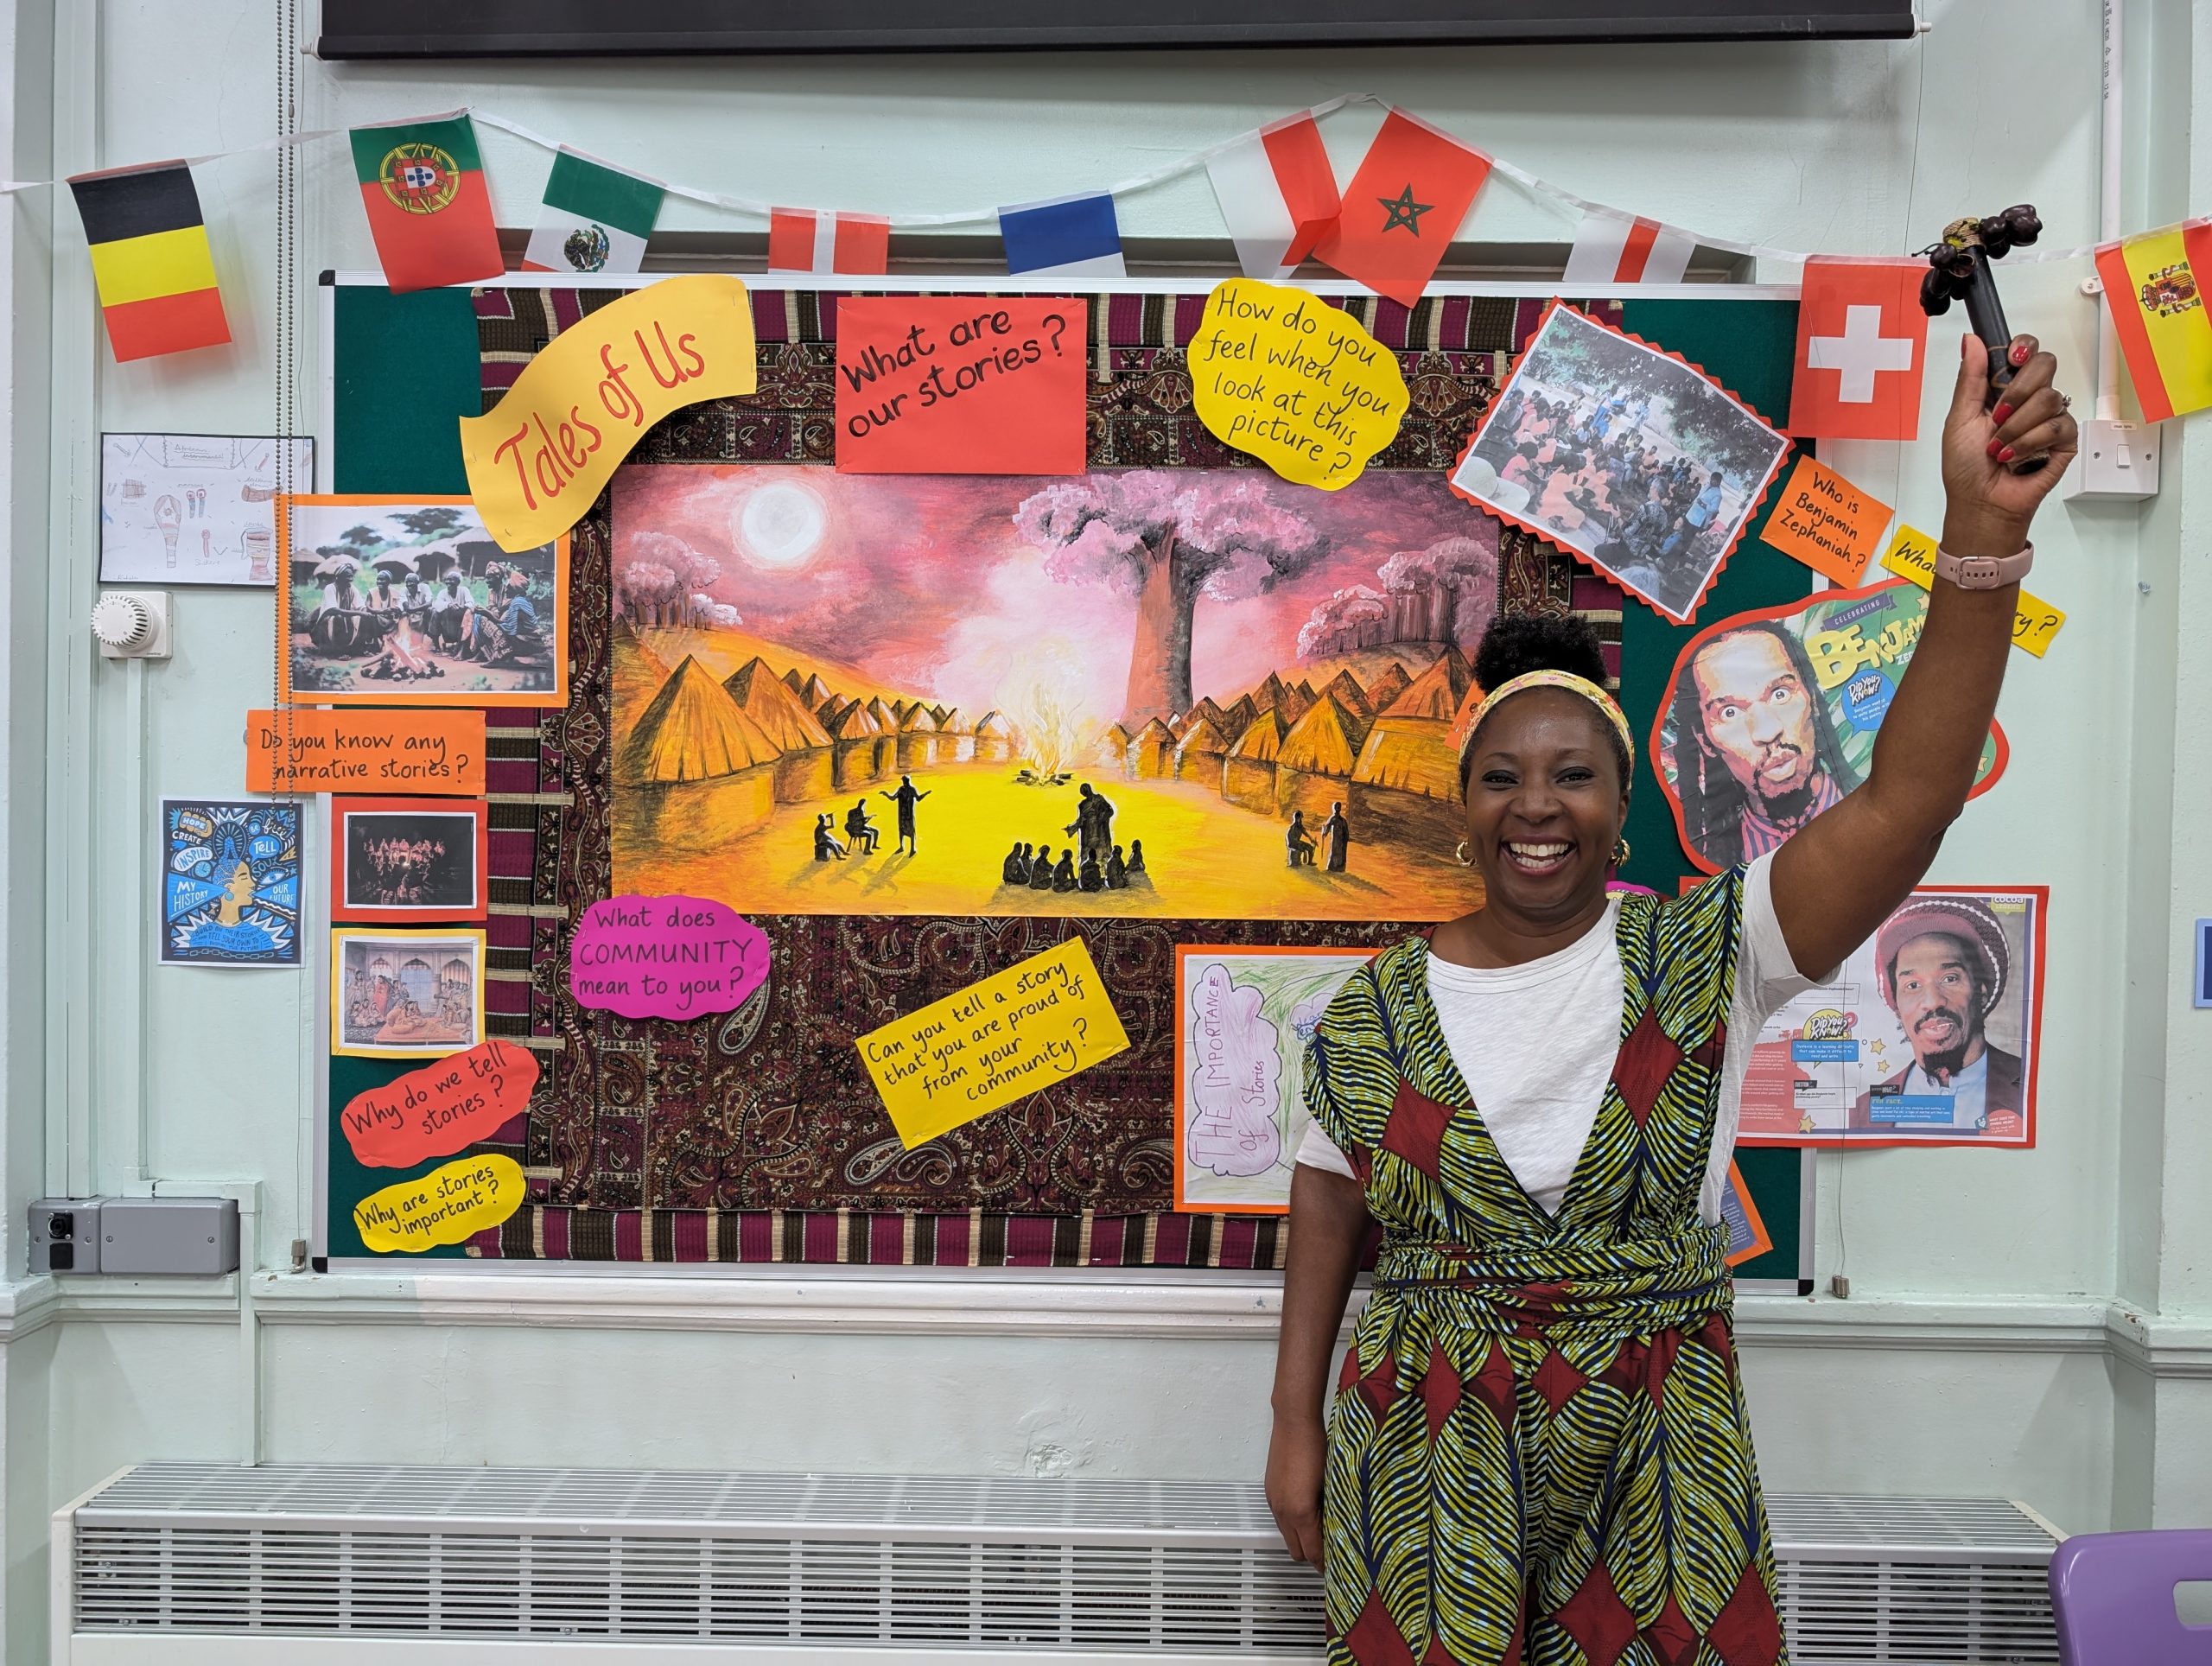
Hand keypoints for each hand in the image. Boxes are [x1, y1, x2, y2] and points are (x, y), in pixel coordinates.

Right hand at [1263, 1412, 1326, 1568]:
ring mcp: (1274, 1502)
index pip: (1313, 1552)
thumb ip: (1333, 1511)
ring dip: (1301, 1539)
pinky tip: (1307, 1513)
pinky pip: (1281, 1520)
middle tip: (1332, 1552)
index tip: (1338, 1567)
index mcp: (1301, 1512)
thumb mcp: (1332, 1483)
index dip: (1325, 1564)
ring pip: (1286, 1536)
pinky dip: (1292, 1524)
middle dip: (1313, 1556)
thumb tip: (1341, 1528)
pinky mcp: (1270, 1492)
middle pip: (1296, 1551)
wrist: (1295, 1421)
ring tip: (1321, 1532)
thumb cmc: (1318, 1447)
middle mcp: (1283, 1511)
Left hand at [1940, 334, 2077, 553]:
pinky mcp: (2064, 440)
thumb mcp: (1959, 418)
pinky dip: (2030, 443)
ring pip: (2049, 398)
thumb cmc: (1965, 467)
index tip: (2012, 357)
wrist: (1979, 503)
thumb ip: (1969, 378)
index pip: (2027, 351)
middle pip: (2045, 364)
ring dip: (2015, 427)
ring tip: (1999, 447)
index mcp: (2004, 389)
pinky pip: (2058, 425)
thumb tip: (1971, 341)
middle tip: (1997, 416)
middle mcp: (2029, 400)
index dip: (2024, 347)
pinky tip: (2015, 457)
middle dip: (2018, 391)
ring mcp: (2049, 418)